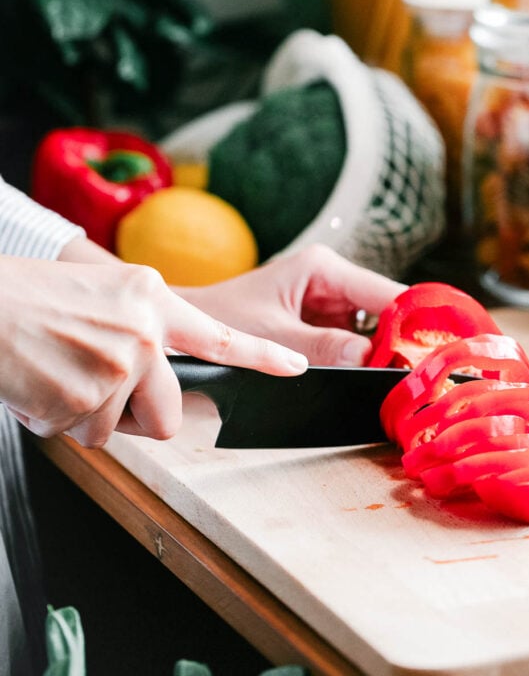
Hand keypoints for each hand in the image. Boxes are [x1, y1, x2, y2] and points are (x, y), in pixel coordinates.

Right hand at [0, 256, 306, 446]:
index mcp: (152, 298)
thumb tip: (156, 374)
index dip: (262, 356)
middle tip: (100, 393)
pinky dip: (61, 422)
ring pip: (120, 429)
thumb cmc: (31, 299)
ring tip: (58, 375)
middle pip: (170, 412)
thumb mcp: (102, 294)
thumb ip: (141, 327)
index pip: (219, 335)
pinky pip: (85, 436)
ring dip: (89, 416)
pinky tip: (42, 386)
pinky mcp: (90, 398)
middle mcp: (146, 330)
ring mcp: (121, 365)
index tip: (296, 366)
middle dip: (139, 416)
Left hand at [179, 244, 406, 366]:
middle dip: (404, 342)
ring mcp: (329, 303)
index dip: (414, 321)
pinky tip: (381, 382)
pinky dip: (367, 362)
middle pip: (386, 312)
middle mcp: (331, 281)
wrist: (184, 330)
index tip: (436, 352)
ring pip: (375, 331)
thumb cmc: (219, 321)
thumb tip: (370, 359)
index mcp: (322, 268)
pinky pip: (355, 344)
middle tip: (424, 377)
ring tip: (407, 383)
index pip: (385, 293)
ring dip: (387, 355)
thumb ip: (321, 348)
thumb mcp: (272, 336)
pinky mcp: (322, 326)